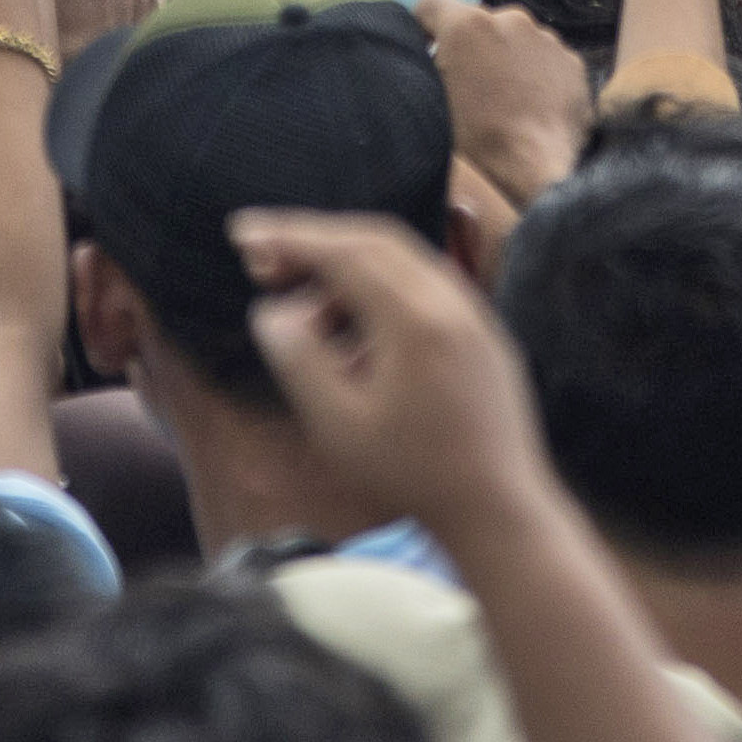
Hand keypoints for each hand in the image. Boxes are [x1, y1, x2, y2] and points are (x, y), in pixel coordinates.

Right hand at [238, 207, 559, 540]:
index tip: (241, 232)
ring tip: (307, 317)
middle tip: (264, 265)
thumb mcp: (338, 424)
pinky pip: (425, 290)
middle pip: (374, 241)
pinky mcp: (484, 336)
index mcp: (414, 316)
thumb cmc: (413, 474)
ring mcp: (474, 315)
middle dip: (315, 244)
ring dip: (348, 272)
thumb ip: (299, 360)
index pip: (343, 251)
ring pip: (402, 263)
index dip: (288, 236)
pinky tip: (355, 338)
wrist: (500, 509)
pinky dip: (381, 292)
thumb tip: (271, 312)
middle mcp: (450, 300)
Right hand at [417, 0, 592, 204]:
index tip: (426, 48)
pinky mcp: (573, 63)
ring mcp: (547, 40)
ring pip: (515, 41)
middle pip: (479, 23)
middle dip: (472, 48)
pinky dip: (536, 77)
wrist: (536, 171)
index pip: (432, 3)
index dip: (424, 26)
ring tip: (504, 103)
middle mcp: (511, 20)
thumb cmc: (476, 143)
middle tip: (468, 88)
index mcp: (467, 25)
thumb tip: (428, 56)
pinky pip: (545, 61)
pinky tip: (531, 109)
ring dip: (506, 61)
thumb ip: (427, 65)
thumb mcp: (431, 101)